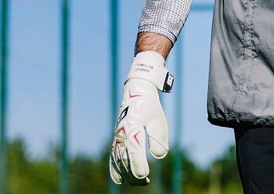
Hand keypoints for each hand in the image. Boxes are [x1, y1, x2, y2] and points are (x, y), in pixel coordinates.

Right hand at [109, 51, 173, 184]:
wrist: (136, 91)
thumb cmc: (150, 106)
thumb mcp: (158, 120)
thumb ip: (159, 137)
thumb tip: (160, 156)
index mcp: (131, 128)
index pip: (134, 151)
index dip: (138, 164)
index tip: (144, 175)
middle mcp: (121, 134)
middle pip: (125, 158)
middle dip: (133, 172)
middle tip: (144, 182)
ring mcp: (117, 136)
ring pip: (118, 159)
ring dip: (126, 172)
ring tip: (136, 183)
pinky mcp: (117, 138)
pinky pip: (113, 155)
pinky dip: (115, 168)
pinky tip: (119, 179)